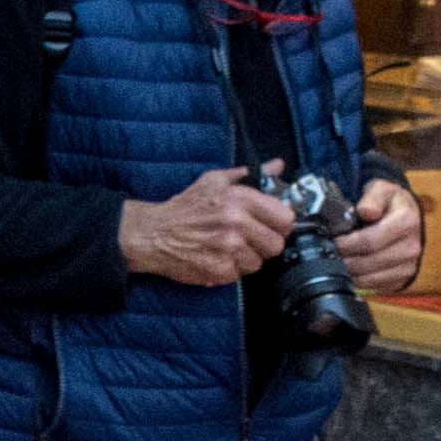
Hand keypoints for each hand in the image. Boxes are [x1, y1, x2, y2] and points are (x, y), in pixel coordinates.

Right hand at [112, 169, 296, 288]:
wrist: (155, 233)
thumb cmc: (185, 207)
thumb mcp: (215, 181)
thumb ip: (249, 175)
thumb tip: (277, 166)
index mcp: (239, 199)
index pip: (285, 218)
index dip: (279, 223)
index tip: (271, 224)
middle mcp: (236, 223)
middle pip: (276, 244)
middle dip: (265, 243)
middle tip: (250, 239)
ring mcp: (229, 249)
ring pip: (259, 262)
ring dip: (247, 258)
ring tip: (228, 248)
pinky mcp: (220, 270)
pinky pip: (241, 274)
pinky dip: (231, 269)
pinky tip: (217, 257)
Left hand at [334, 170, 426, 292]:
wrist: (407, 217)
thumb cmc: (390, 203)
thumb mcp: (381, 190)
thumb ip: (372, 197)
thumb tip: (366, 211)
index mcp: (407, 221)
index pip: (371, 240)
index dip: (347, 244)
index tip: (332, 242)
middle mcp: (411, 246)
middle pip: (369, 262)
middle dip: (345, 260)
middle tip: (328, 255)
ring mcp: (409, 266)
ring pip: (371, 278)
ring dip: (349, 273)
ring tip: (336, 263)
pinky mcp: (403, 279)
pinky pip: (376, 286)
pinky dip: (359, 281)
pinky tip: (350, 270)